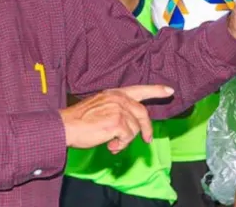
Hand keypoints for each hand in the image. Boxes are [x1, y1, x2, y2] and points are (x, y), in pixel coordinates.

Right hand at [60, 85, 174, 153]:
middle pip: (142, 114)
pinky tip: (110, 145)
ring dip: (125, 140)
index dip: (156, 90)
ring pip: (134, 129)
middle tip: (147, 140)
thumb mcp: (100, 106)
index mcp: (114, 93)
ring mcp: (118, 110)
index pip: (139, 89)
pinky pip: (127, 138)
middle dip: (146, 129)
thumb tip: (131, 126)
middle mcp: (118, 99)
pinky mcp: (117, 123)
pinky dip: (120, 145)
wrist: (66, 126)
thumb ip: (117, 110)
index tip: (169, 91)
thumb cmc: (80, 120)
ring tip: (111, 143)